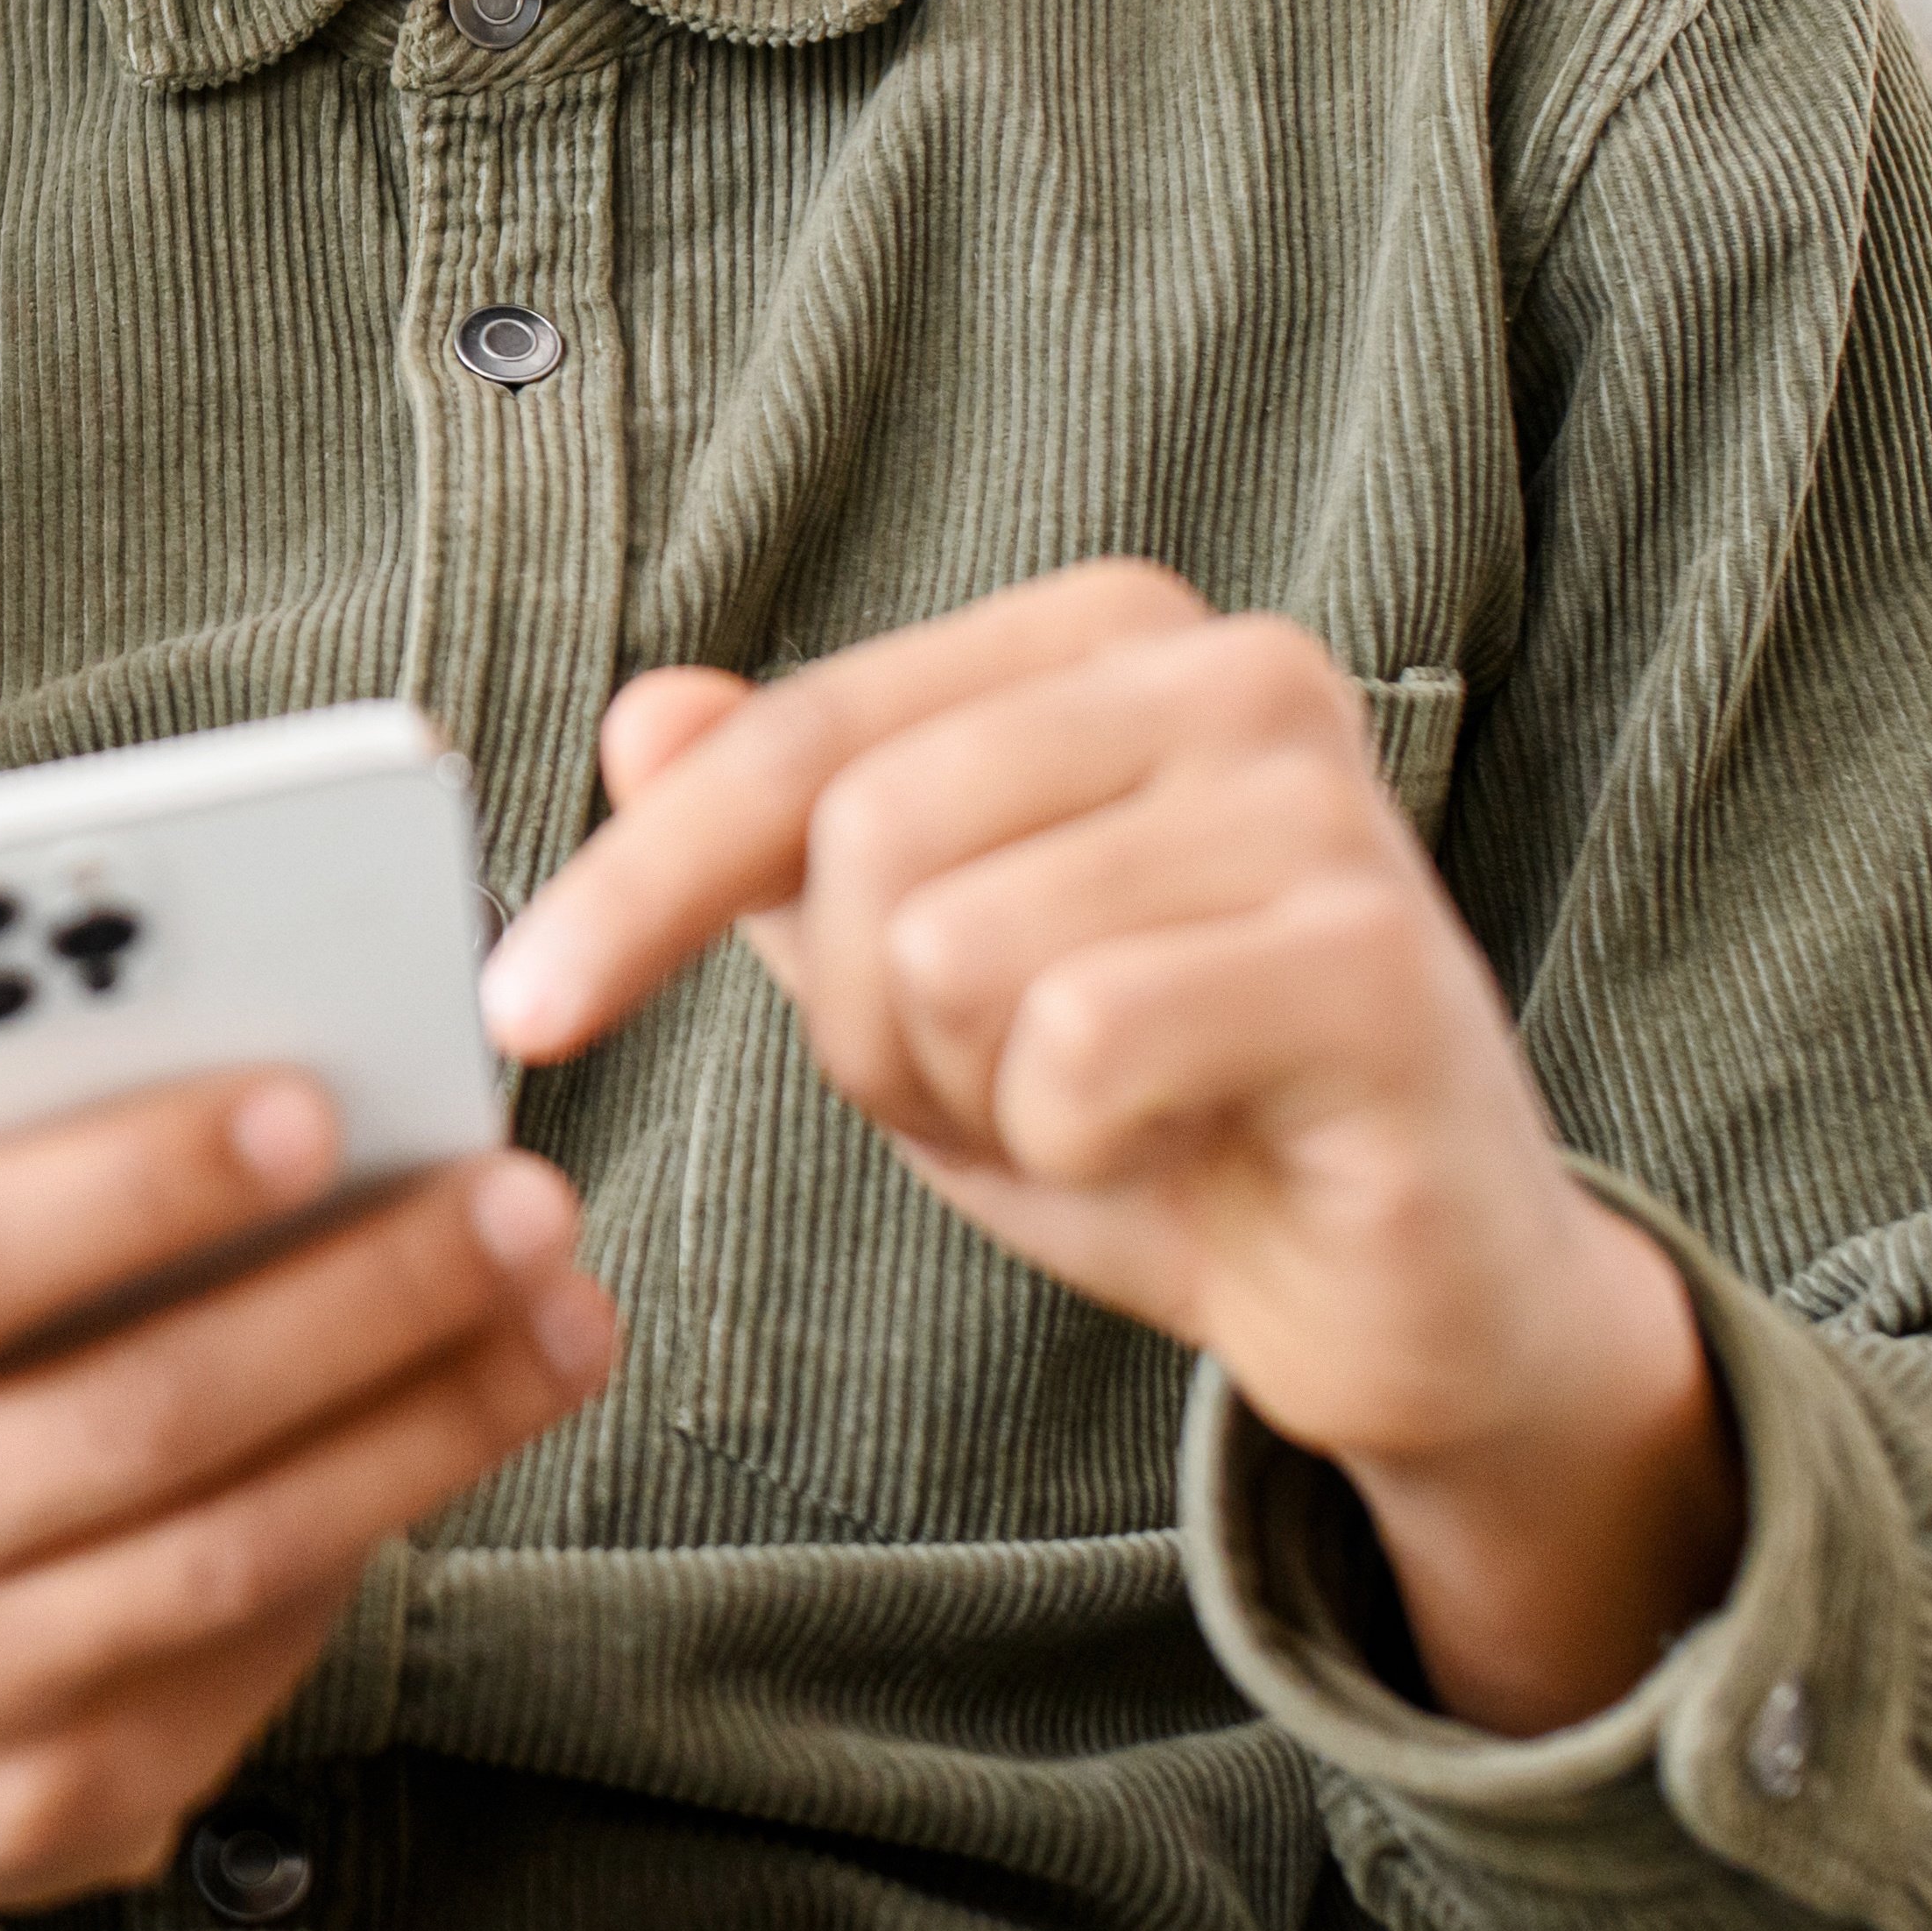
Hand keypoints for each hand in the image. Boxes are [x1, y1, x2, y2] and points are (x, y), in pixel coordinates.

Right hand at [0, 863, 614, 1907]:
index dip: (127, 1189)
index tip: (306, 1096)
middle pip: (127, 1422)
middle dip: (347, 1303)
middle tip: (516, 1194)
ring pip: (225, 1554)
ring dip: (421, 1421)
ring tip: (559, 1299)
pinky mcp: (59, 1804)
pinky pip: (256, 1658)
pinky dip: (390, 1525)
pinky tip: (484, 1412)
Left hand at [475, 564, 1733, 1730]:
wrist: (1410, 1293)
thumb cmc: (1159, 1112)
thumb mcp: (922, 976)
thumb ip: (790, 840)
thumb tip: (642, 711)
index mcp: (1110, 637)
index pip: (800, 732)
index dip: (641, 880)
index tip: (521, 1009)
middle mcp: (1231, 672)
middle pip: (865, 842)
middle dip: (866, 1028)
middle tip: (985, 1098)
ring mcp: (1321, 803)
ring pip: (955, 949)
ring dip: (974, 1094)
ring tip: (1093, 1117)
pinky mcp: (1374, 960)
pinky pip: (1081, 1048)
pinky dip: (1075, 1147)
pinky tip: (1174, 1147)